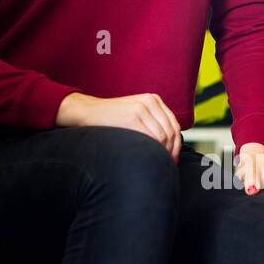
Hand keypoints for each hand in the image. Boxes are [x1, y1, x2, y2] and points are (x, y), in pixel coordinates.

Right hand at [56, 91, 180, 157]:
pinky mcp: (132, 118)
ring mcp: (141, 108)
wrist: (87, 112)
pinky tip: (147, 157)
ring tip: (155, 162)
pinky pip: (151, 138)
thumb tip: (170, 146)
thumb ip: (152, 123)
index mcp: (154, 100)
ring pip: (163, 137)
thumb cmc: (111, 118)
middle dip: (170, 151)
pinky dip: (152, 150)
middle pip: (170, 132)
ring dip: (162, 152)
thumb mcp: (136, 113)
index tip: (172, 158)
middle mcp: (150, 101)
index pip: (174, 125)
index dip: (176, 145)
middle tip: (165, 164)